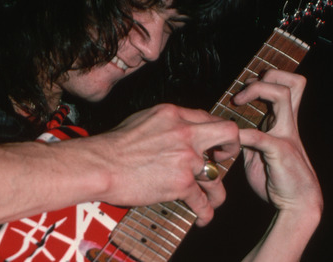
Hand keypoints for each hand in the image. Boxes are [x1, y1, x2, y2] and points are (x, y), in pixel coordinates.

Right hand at [95, 103, 240, 225]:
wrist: (101, 165)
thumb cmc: (113, 145)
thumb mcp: (142, 120)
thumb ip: (164, 124)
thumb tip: (173, 131)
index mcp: (174, 115)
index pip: (206, 117)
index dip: (212, 132)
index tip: (211, 143)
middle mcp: (185, 133)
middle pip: (229, 133)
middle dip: (232, 147)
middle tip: (223, 158)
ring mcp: (186, 158)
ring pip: (217, 175)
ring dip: (218, 191)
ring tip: (214, 198)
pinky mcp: (181, 183)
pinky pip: (203, 200)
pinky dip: (205, 212)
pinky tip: (203, 216)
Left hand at [232, 70, 322, 215]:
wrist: (297, 204)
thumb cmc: (277, 178)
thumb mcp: (258, 152)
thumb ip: (249, 137)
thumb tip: (230, 128)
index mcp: (283, 122)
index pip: (288, 86)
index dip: (265, 80)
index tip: (242, 93)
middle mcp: (288, 123)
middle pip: (292, 82)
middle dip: (268, 76)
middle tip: (244, 92)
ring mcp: (286, 135)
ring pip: (283, 95)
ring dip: (258, 91)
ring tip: (238, 101)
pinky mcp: (280, 151)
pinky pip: (259, 135)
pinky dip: (241, 134)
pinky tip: (232, 141)